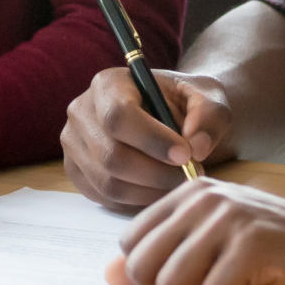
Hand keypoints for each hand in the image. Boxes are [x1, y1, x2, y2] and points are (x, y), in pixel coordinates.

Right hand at [61, 66, 232, 210]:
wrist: (170, 114)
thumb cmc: (186, 103)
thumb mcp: (209, 98)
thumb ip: (210, 117)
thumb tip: (196, 148)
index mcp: (108, 83)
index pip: (119, 116)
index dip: (152, 141)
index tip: (186, 155)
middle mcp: (82, 112)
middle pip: (111, 155)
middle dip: (156, 174)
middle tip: (190, 176)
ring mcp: (74, 144)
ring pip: (109, 183)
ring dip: (150, 191)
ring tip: (179, 182)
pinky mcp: (76, 171)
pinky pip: (105, 199)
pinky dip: (137, 201)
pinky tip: (160, 188)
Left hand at [107, 179, 284, 284]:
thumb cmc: (279, 249)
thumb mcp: (216, 243)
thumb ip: (164, 254)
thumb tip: (110, 276)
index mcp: (191, 194)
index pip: (132, 244)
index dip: (157, 274)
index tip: (199, 272)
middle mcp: (205, 199)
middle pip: (146, 269)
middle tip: (218, 284)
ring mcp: (229, 219)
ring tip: (242, 282)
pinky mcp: (252, 245)